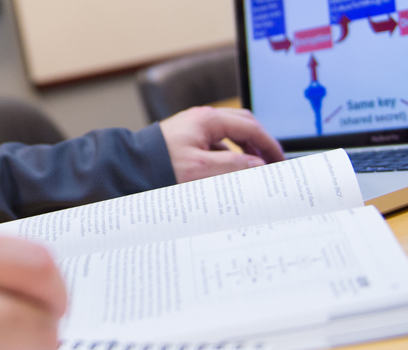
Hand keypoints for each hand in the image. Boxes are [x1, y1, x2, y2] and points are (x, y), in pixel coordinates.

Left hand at [160, 106, 284, 182]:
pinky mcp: (186, 142)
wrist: (127, 169)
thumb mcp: (200, 169)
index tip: (280, 160)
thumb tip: (258, 165)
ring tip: (253, 168)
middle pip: (242, 125)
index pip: (250, 127)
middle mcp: (201, 120)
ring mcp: (193, 130)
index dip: (268, 144)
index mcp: (208, 120)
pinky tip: (229, 171)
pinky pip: (215, 145)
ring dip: (243, 150)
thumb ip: (233, 166)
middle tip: (271, 162)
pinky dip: (228, 156)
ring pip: (228, 135)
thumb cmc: (158, 167)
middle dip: (259, 143)